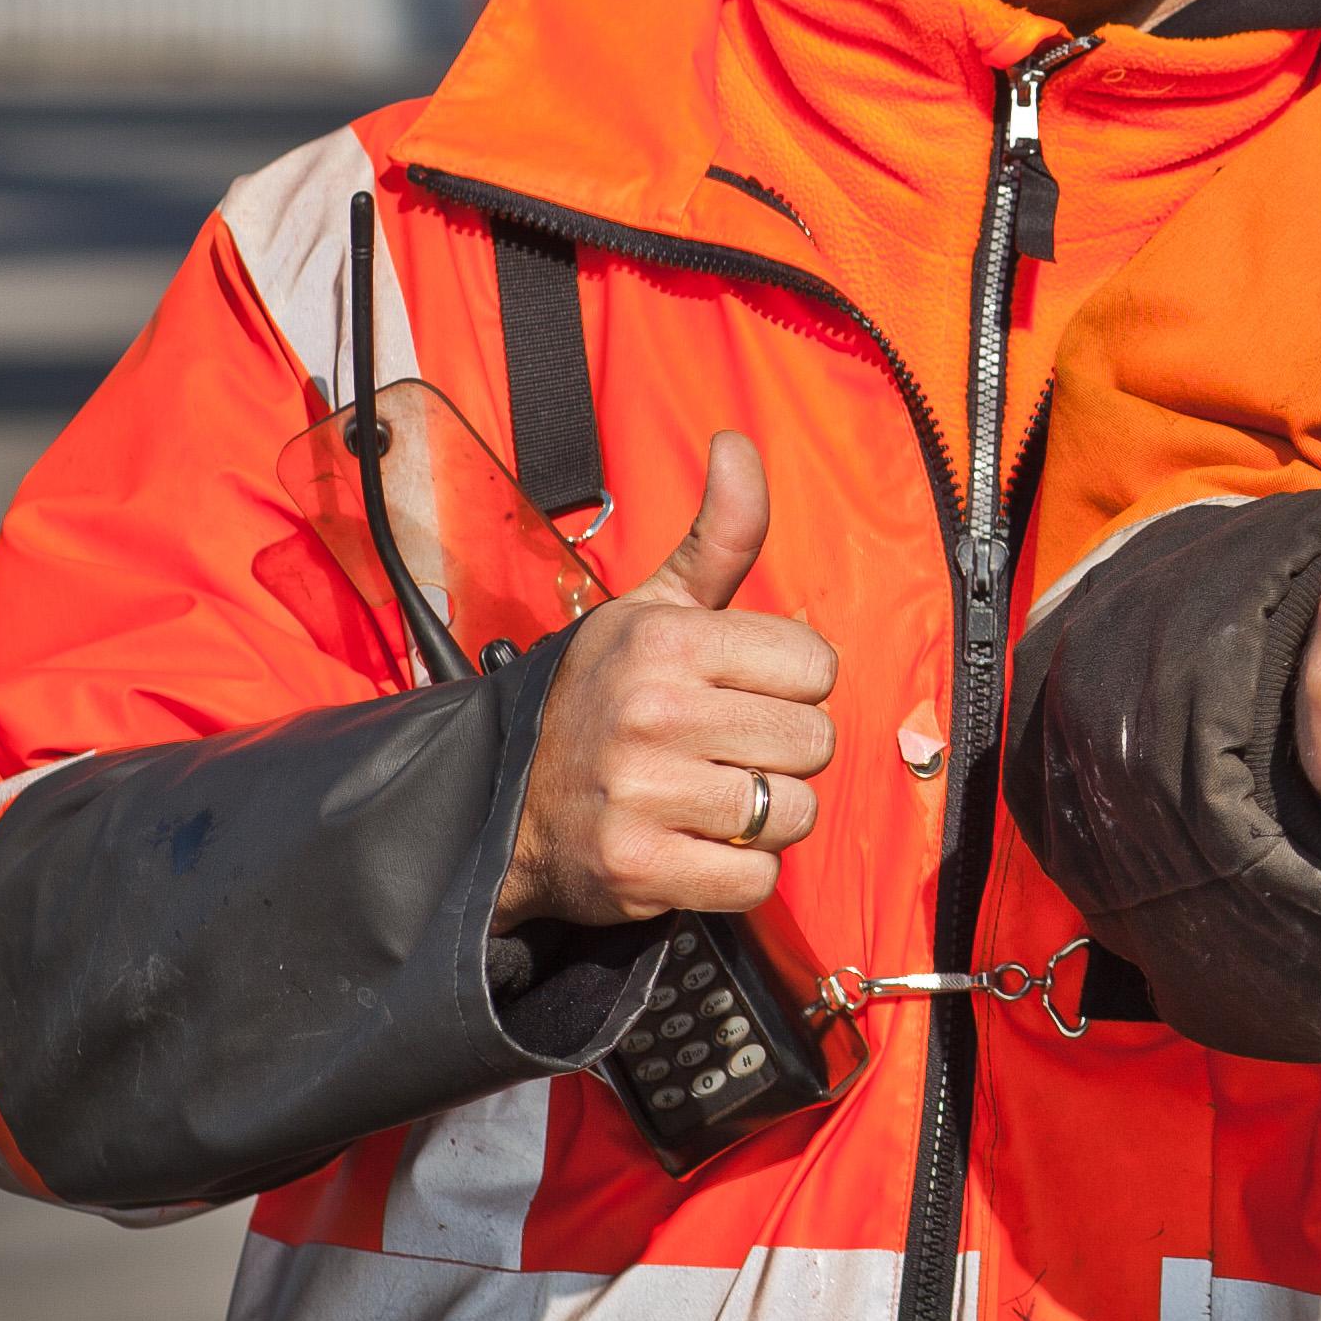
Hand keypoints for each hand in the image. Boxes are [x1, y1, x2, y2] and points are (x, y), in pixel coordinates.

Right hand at [502, 433, 836, 926]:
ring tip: (709, 800)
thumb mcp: (652, 608)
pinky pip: (757, 878)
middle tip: (723, 754)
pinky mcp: (639, 868)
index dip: (790, 686)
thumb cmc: (602, 698)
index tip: (741, 694)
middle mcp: (653, 711)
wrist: (504, 807)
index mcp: (666, 640)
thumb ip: (718, 536)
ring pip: (793, 813)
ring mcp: (643, 793)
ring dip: (765, 818)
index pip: (816, 665)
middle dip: (781, 754)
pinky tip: (695, 847)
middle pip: (814, 742)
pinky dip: (739, 873)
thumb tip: (737, 441)